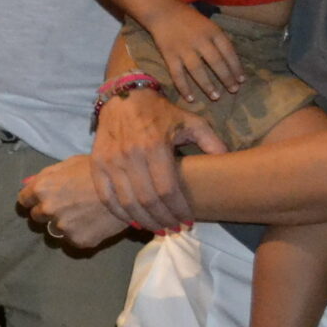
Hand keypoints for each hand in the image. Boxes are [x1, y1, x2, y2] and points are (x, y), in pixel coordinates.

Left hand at [16, 156, 134, 249]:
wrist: (129, 188)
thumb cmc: (99, 170)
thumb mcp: (70, 164)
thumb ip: (47, 176)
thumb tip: (29, 185)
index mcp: (42, 188)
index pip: (23, 201)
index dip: (32, 200)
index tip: (41, 201)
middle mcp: (48, 209)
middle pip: (36, 217)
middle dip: (47, 212)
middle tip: (67, 206)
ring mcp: (63, 227)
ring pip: (53, 231)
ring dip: (63, 225)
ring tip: (82, 215)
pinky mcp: (78, 240)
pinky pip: (73, 239)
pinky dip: (80, 233)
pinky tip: (93, 223)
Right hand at [86, 86, 224, 234]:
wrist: (124, 96)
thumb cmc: (160, 112)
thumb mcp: (191, 122)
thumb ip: (211, 142)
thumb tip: (229, 161)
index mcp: (155, 146)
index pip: (167, 189)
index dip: (178, 210)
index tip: (188, 222)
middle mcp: (131, 155)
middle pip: (147, 200)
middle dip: (163, 220)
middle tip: (174, 230)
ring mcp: (111, 160)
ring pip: (127, 202)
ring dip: (143, 221)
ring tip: (157, 229)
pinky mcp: (96, 163)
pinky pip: (106, 195)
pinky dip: (119, 212)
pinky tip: (132, 221)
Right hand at [144, 6, 244, 104]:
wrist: (163, 12)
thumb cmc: (189, 20)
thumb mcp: (209, 25)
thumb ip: (218, 41)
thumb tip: (231, 62)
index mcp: (212, 32)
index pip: (228, 51)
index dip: (236, 67)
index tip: (241, 80)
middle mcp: (199, 40)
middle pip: (215, 62)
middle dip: (226, 78)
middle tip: (233, 90)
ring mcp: (183, 49)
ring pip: (197, 71)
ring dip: (207, 85)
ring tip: (216, 97)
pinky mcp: (169, 56)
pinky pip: (177, 75)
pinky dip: (184, 87)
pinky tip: (191, 98)